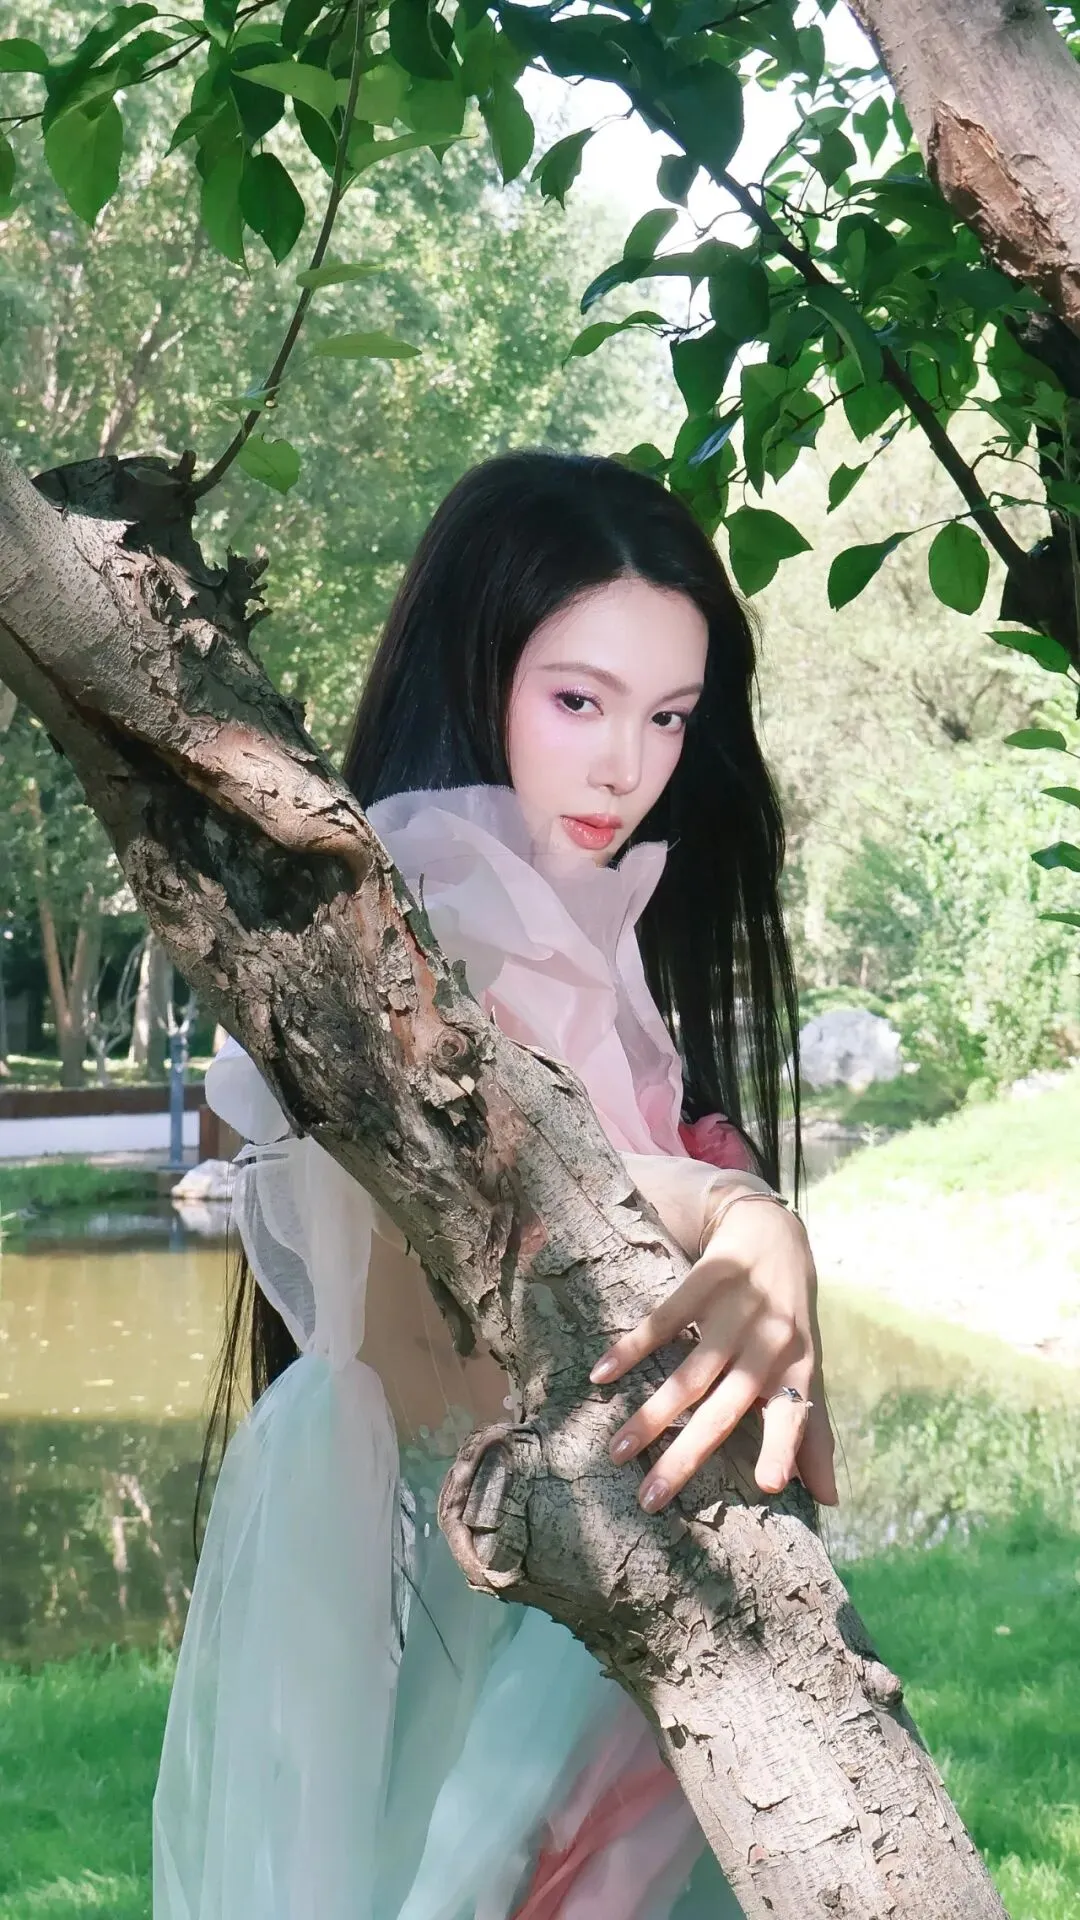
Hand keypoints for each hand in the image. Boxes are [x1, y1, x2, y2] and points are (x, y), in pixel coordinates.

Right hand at [589, 1193, 837, 1513]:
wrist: (774, 1234)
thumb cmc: (790, 1318)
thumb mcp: (808, 1368)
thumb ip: (814, 1434)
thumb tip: (829, 1502)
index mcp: (797, 1368)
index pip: (795, 1415)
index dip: (784, 1447)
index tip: (770, 1485)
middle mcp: (768, 1343)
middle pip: (724, 1408)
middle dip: (686, 1455)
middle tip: (650, 1499)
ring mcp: (735, 1311)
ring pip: (689, 1375)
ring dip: (651, 1415)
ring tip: (617, 1451)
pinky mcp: (705, 1281)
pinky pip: (663, 1321)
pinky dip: (631, 1348)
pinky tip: (601, 1374)